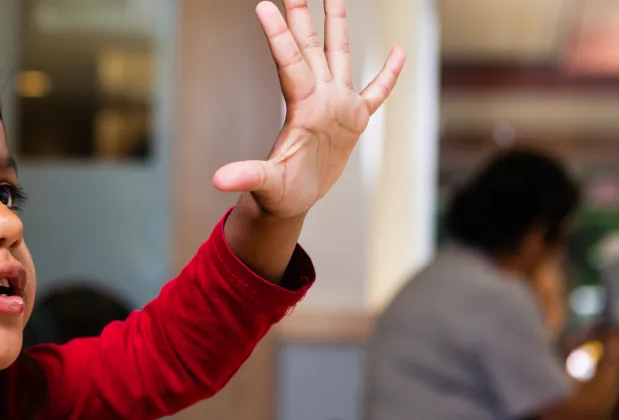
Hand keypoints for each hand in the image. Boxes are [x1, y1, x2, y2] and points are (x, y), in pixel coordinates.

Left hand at [213, 0, 405, 217]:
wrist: (292, 201)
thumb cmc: (277, 193)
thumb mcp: (265, 184)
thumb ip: (247, 176)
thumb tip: (220, 180)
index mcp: (301, 108)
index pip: (289, 62)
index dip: (278, 35)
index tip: (264, 6)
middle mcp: (319, 98)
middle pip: (310, 47)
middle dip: (302, 15)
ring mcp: (338, 106)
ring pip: (339, 56)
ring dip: (337, 26)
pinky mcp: (355, 121)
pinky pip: (377, 91)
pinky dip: (388, 73)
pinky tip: (397, 51)